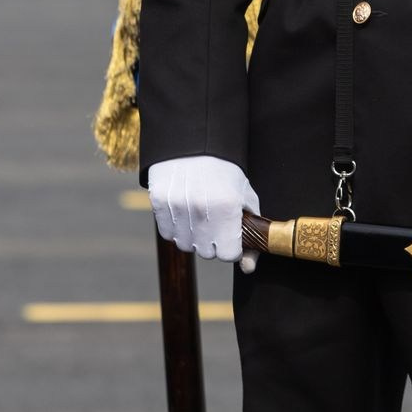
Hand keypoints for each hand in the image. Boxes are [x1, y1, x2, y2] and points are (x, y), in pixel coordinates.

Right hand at [148, 154, 258, 269]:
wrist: (195, 143)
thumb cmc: (225, 172)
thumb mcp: (246, 197)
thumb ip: (252, 233)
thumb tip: (248, 268)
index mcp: (227, 208)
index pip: (228, 255)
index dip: (232, 247)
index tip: (231, 236)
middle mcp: (201, 211)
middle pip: (207, 253)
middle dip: (213, 242)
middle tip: (215, 221)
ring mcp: (178, 208)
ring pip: (186, 246)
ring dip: (194, 237)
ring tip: (199, 215)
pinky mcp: (159, 204)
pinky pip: (168, 234)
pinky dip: (176, 228)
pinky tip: (184, 211)